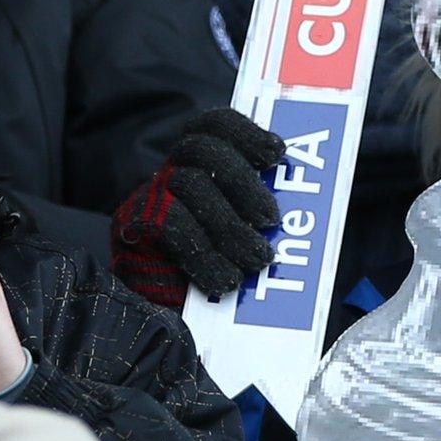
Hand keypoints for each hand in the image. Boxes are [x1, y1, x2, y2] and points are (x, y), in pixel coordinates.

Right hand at [112, 108, 283, 306]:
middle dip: (242, 180)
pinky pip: (172, 228)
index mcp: (203, 162)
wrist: (168, 314)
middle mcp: (175, 171)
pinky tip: (227, 280)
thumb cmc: (220, 268)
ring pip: (190, 185)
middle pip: (203, 150)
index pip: (217, 126)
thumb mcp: (247, 234)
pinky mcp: (132, 227)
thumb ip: (262, 213)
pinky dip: (206, 255)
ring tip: (258, 259)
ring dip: (230, 224)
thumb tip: (308, 205)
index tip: (277, 153)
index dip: (246, 132)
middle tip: (271, 219)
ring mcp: (151, 196)